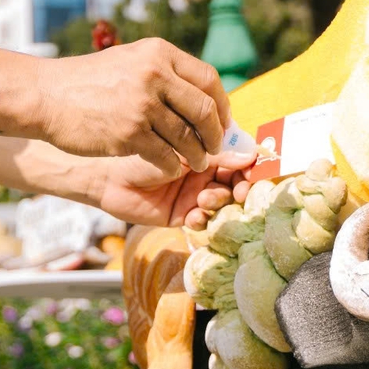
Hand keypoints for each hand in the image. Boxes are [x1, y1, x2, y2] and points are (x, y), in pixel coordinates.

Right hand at [30, 38, 230, 175]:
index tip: (223, 120)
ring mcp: (142, 104)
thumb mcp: (130, 61)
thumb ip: (164, 74)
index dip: (222, 103)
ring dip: (197, 154)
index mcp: (159, 53)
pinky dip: (173, 165)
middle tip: (216, 146)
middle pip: (205, 108)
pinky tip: (171, 167)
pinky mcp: (129, 133)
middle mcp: (155, 74)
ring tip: (197, 161)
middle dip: (216, 133)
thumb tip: (205, 99)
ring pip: (188, 136)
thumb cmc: (89, 82)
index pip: (208, 77)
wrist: (46, 96)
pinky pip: (166, 156)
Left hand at [96, 151, 256, 227]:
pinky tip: (194, 214)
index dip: (250, 165)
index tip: (258, 169)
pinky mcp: (183, 215)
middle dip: (241, 188)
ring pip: (222, 202)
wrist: (110, 176)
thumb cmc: (144, 150)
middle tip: (240, 191)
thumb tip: (252, 154)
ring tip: (205, 199)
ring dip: (220, 202)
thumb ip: (217, 153)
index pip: (238, 157)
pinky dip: (203, 219)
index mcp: (206, 151)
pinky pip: (203, 220)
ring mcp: (195, 195)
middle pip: (235, 182)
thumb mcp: (184, 147)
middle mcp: (204, 173)